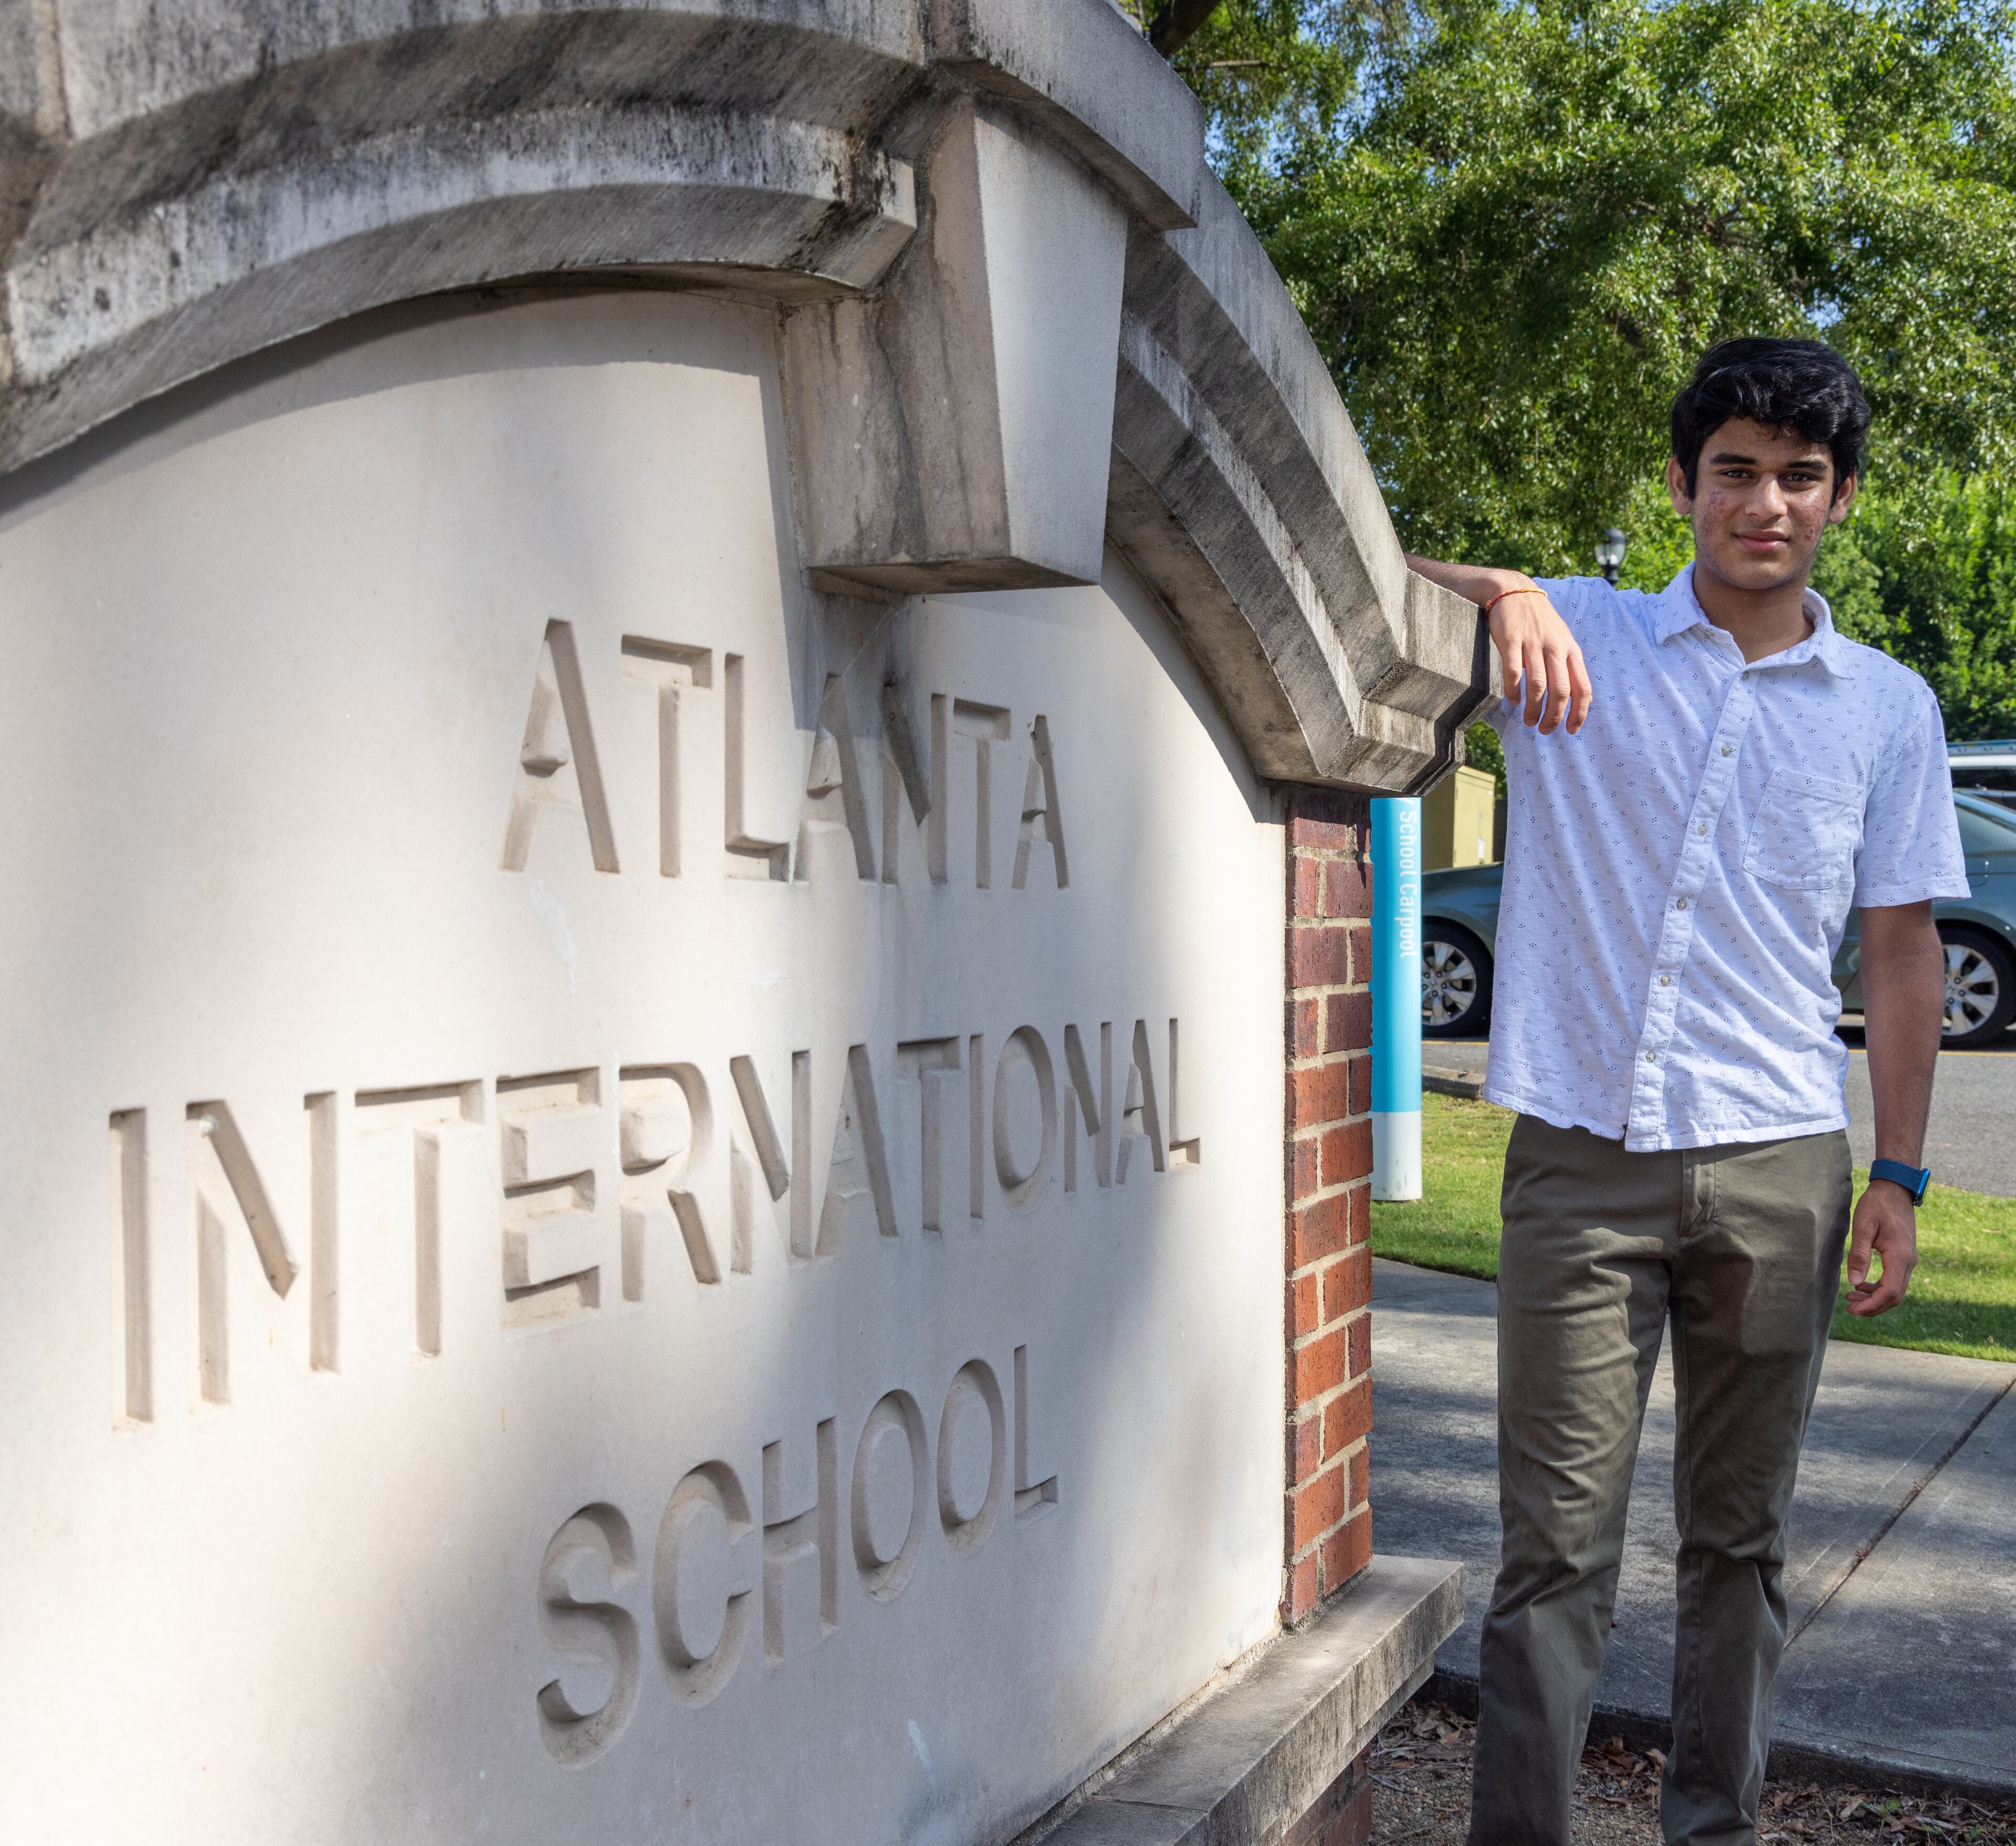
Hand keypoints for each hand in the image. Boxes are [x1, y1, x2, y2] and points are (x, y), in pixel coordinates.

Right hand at [1488, 585, 1593, 735]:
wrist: (1514, 591)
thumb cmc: (1539, 622)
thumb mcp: (1561, 640)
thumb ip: (1567, 666)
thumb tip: (1576, 698)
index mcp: (1570, 651)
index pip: (1582, 688)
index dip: (1578, 713)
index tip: (1570, 730)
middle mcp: (1555, 648)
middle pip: (1560, 691)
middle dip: (1553, 717)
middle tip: (1544, 731)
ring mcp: (1534, 644)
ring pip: (1538, 686)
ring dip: (1533, 709)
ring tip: (1528, 722)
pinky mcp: (1512, 640)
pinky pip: (1514, 672)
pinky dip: (1513, 691)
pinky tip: (1512, 701)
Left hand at [1844, 1179, 1917, 1315]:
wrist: (1895, 1190)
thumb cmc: (1877, 1205)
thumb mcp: (1863, 1226)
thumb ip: (1859, 1255)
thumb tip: (1854, 1283)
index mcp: (1900, 1256)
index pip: (1890, 1292)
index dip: (1871, 1305)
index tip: (1853, 1311)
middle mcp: (1909, 1262)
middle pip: (1895, 1296)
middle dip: (1873, 1306)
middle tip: (1849, 1309)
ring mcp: (1908, 1260)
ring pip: (1896, 1290)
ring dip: (1875, 1298)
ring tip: (1851, 1299)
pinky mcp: (1904, 1257)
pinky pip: (1895, 1280)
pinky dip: (1879, 1288)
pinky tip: (1862, 1286)